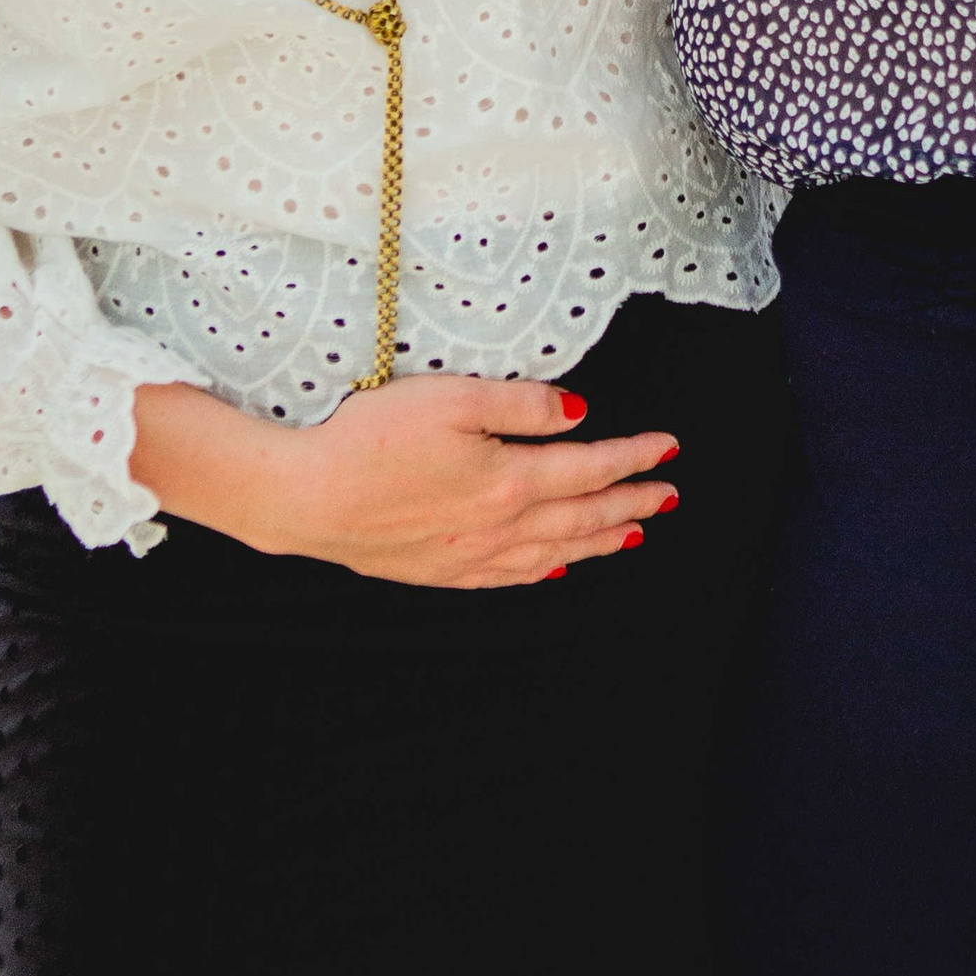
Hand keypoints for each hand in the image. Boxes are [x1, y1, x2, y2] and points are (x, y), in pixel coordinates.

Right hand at [128, 372, 677, 588]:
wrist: (305, 496)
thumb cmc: (370, 437)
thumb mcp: (451, 398)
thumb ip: (521, 404)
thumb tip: (580, 413)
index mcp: (508, 480)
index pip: (590, 469)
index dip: (634, 457)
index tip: (669, 447)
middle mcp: (498, 526)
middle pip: (581, 516)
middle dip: (632, 503)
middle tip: (671, 495)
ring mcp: (469, 555)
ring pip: (554, 552)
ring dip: (599, 541)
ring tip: (634, 533)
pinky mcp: (439, 570)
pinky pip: (510, 577)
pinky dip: (545, 572)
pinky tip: (557, 569)